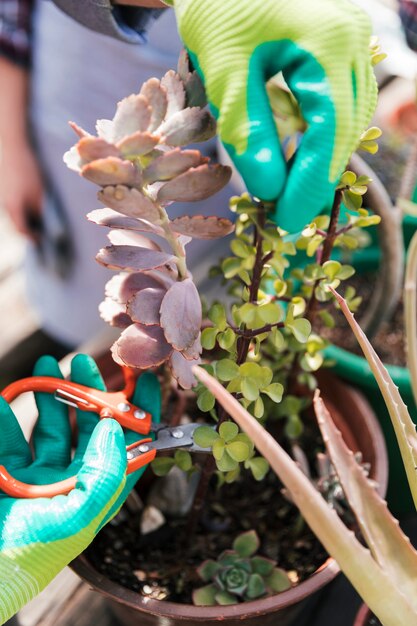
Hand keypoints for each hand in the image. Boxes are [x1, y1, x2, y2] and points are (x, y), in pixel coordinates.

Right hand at [0, 140, 43, 240]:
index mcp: (13, 208)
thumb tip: (41, 224)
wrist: (10, 147)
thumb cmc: (27, 171)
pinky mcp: (1, 190)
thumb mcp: (38, 193)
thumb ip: (38, 211)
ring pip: (13, 213)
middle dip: (29, 229)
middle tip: (42, 232)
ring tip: (38, 217)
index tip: (43, 239)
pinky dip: (19, 208)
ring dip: (24, 217)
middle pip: (16, 223)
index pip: (22, 230)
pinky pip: (11, 204)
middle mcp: (3, 205)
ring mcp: (0, 198)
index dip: (33, 237)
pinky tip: (29, 203)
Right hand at [0, 354, 160, 622]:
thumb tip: (113, 429)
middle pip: (89, 428)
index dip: (139, 414)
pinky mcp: (8, 474)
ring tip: (46, 364)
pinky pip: (11, 439)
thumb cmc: (27, 552)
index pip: (129, 447)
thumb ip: (102, 474)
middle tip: (83, 361)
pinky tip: (3, 401)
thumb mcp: (74, 519)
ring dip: (49, 394)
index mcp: (95, 492)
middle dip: (88, 392)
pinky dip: (6, 418)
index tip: (144, 379)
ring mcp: (39, 476)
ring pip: (52, 427)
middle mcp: (72, 481)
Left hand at [166, 0, 376, 231]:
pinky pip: (340, 104)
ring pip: (348, 120)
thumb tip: (271, 189)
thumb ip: (248, 131)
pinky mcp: (341, 48)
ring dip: (320, 161)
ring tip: (288, 195)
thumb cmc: (216, 8)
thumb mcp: (224, 73)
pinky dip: (319, 138)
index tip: (285, 220)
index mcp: (328, 41)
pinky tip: (296, 161)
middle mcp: (354, 39)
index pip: (330, 130)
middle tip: (285, 217)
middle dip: (317, 178)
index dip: (310, 183)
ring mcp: (353, 41)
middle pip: (346, 129)